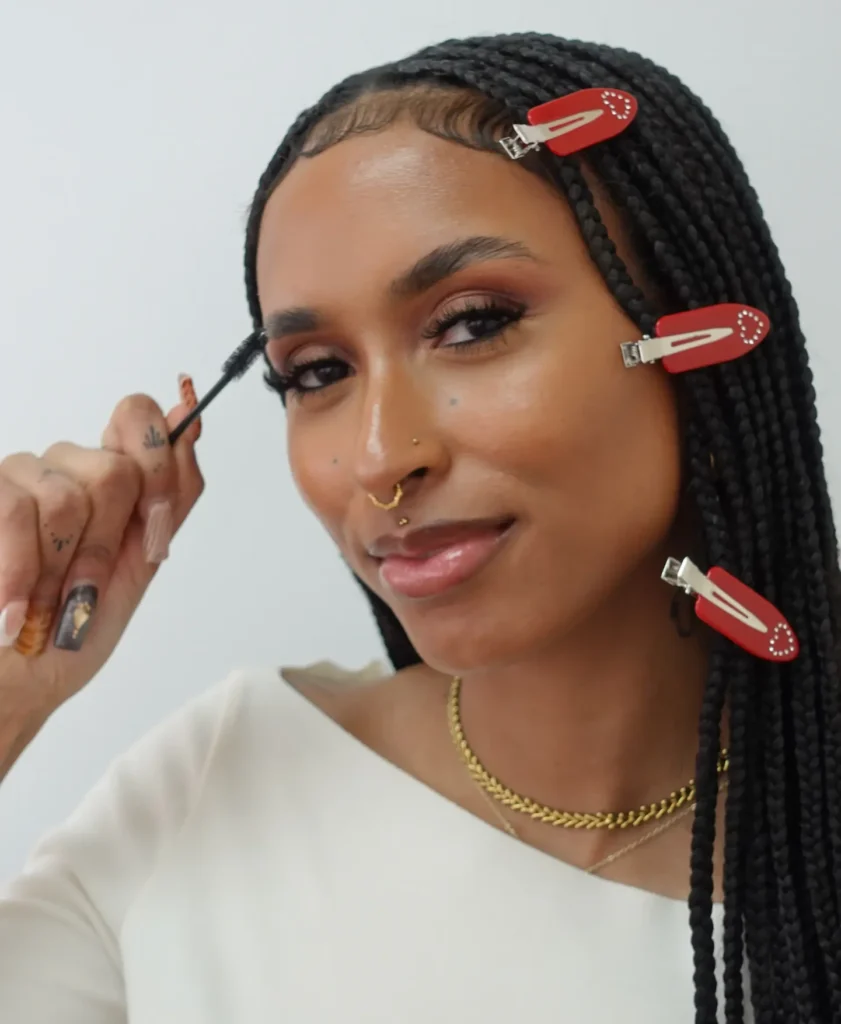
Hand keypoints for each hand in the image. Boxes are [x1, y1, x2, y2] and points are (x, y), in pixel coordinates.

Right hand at [0, 378, 202, 722]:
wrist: (14, 681)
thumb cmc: (74, 630)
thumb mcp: (139, 564)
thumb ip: (171, 495)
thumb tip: (192, 418)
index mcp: (107, 479)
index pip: (138, 415)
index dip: (156, 467)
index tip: (151, 528)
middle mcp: (62, 467)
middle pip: (115, 471)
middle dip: (105, 547)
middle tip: (82, 592)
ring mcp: (16, 478)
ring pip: (67, 499)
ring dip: (61, 571)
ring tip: (42, 607)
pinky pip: (16, 510)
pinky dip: (21, 573)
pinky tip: (13, 611)